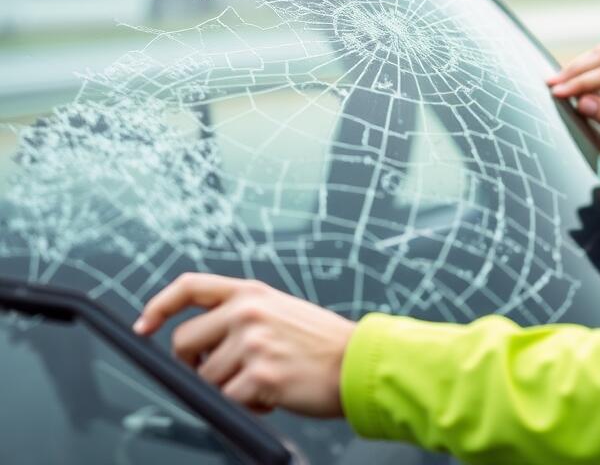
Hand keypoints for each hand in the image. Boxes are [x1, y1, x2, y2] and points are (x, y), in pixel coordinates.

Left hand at [133, 273, 355, 417]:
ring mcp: (252, 343)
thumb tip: (199, 343)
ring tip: (266, 382)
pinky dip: (247, 407)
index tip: (144, 325)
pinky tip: (273, 397)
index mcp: (251, 293)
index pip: (189, 287)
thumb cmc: (324, 343)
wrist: (360, 362)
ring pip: (206, 379)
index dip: (159, 306)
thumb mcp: (282, 311)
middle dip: (194, 366)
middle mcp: (247, 313)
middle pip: (183, 343)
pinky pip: (228, 401)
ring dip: (230, 389)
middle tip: (221, 374)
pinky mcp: (260, 376)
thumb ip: (242, 315)